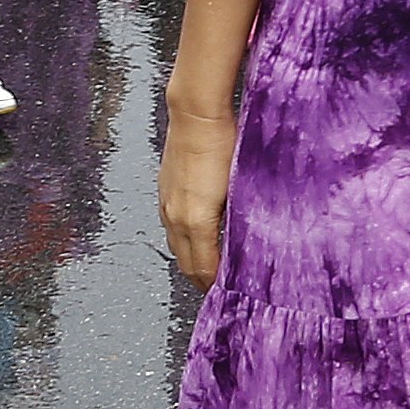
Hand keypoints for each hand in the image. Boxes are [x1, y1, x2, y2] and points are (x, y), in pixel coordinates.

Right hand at [159, 102, 234, 286]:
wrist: (196, 115)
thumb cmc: (224, 144)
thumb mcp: (239, 188)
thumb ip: (238, 221)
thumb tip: (244, 245)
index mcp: (196, 221)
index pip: (204, 268)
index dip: (216, 285)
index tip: (229, 293)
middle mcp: (175, 218)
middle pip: (186, 264)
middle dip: (202, 280)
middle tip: (219, 290)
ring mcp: (166, 206)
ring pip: (176, 248)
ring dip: (191, 263)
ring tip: (209, 270)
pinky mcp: (164, 194)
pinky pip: (171, 230)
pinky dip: (184, 243)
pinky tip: (197, 240)